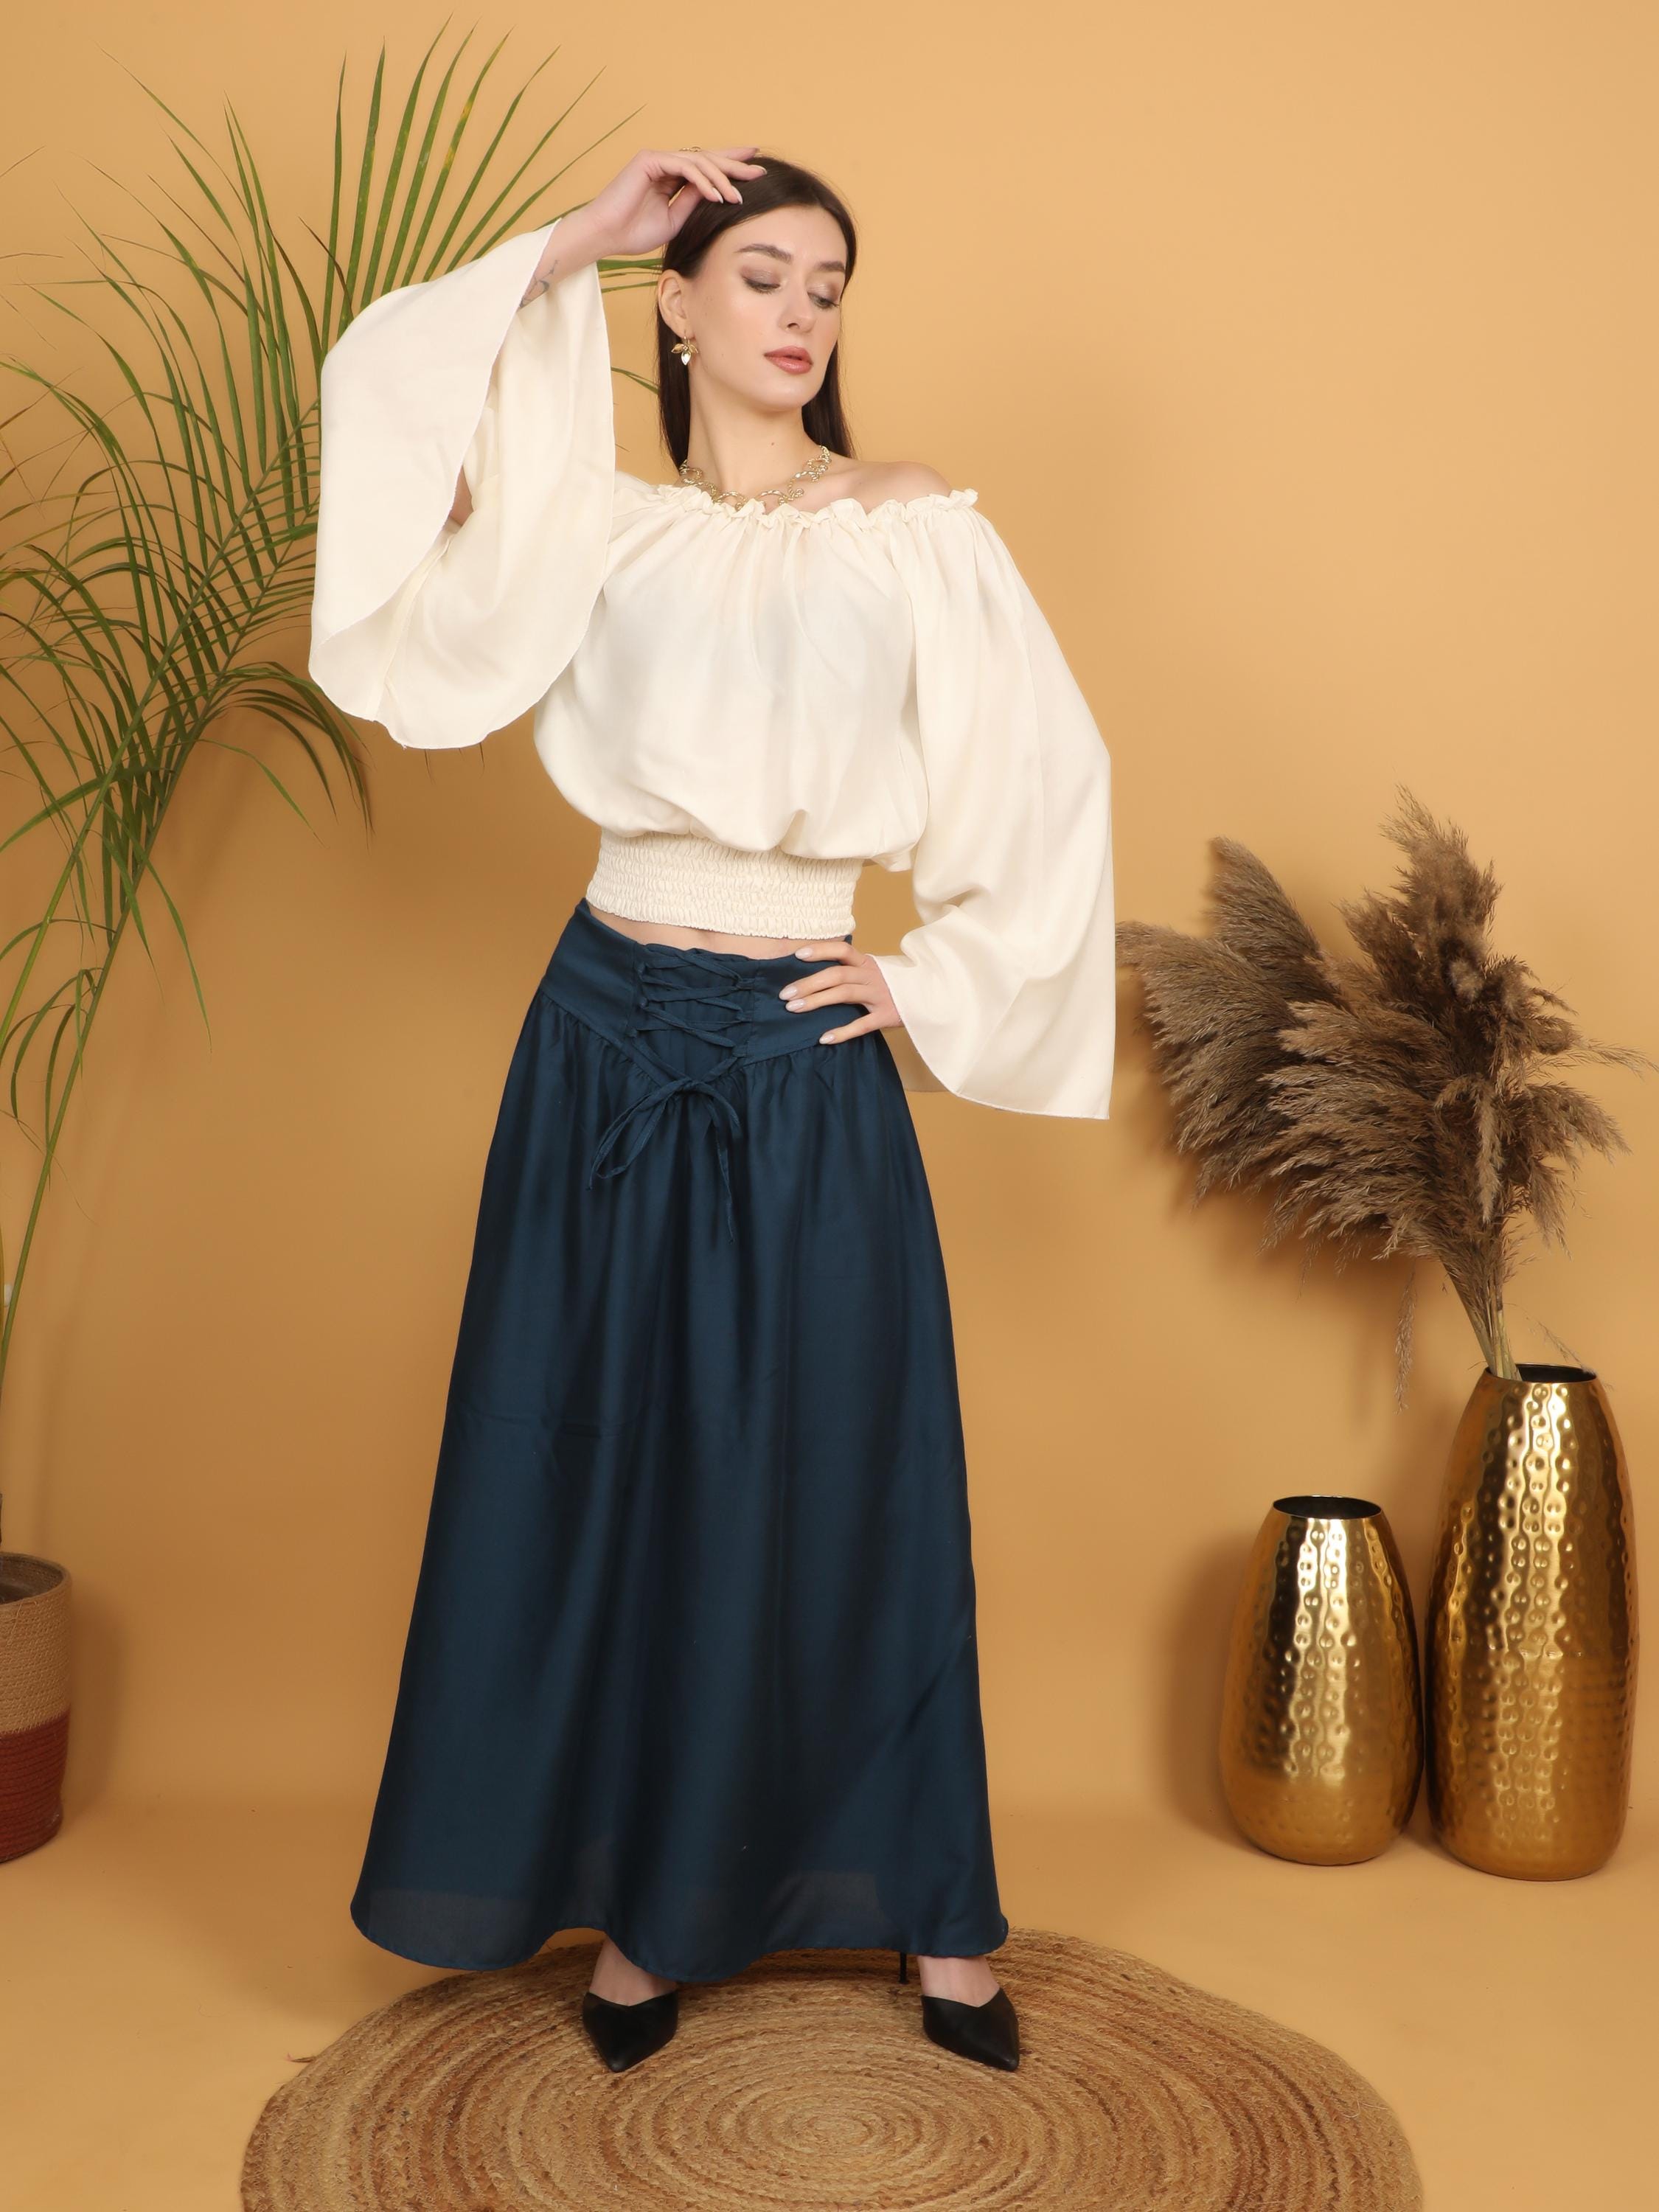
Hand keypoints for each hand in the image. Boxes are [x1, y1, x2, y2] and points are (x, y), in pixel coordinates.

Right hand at [576, 146, 767, 261]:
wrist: (605, 236)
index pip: (705, 168)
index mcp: (671, 177)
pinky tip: (716, 195)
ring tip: (738, 196)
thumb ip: (694, 203)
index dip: (730, 168)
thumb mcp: (674, 220)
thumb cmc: (633, 233)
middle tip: (759, 170)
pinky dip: (702, 181)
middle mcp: (665, 163)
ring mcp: (657, 159)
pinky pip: (683, 167)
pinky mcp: (649, 160)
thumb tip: (719, 192)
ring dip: (720, 179)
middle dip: (734, 165)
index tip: (755, 171)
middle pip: (706, 159)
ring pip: (698, 161)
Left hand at [778, 944, 903, 1046]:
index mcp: (867, 963)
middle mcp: (872, 976)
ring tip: (794, 1008)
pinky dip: (842, 1032)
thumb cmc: (890, 986)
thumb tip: (812, 974)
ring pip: (845, 994)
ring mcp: (880, 995)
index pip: (843, 950)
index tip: (798, 955)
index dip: (821, 950)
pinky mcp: (887, 1016)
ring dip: (817, 1001)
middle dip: (809, 983)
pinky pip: (862, 1024)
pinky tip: (824, 1038)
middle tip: (785, 994)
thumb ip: (849, 971)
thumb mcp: (871, 973)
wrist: (927, 998)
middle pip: (837, 975)